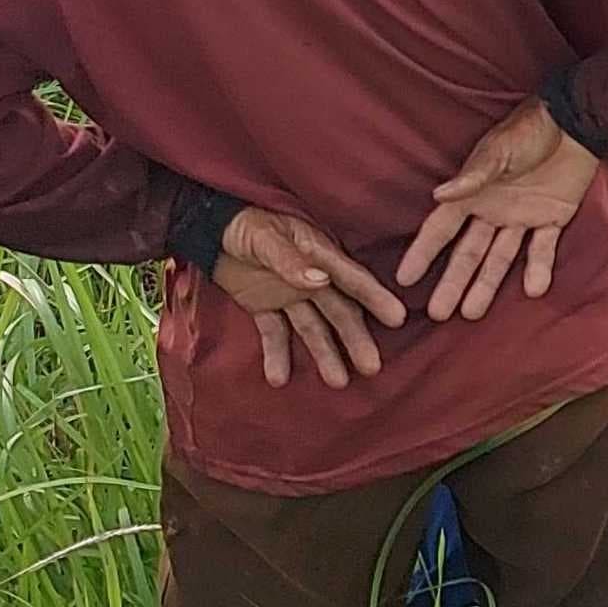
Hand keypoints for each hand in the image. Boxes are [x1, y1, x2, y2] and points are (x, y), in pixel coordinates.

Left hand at [214, 207, 408, 388]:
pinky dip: (276, 355)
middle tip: (372, 367)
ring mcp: (289, 294)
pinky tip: (279, 378)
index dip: (375, 297)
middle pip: (339, 311)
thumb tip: (322, 281)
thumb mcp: (265, 238)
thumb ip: (290, 261)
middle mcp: (311, 278)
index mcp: (317, 255)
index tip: (397, 318)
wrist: (209, 229)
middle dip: (355, 339)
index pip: (352, 279)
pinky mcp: (265, 307)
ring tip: (338, 382)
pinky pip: (274, 333)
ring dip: (325, 354)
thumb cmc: (244, 224)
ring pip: (312, 328)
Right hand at [399, 100, 599, 322]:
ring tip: (473, 314)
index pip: (441, 229)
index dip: (423, 253)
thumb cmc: (529, 130)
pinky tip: (534, 290)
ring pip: (500, 258)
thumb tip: (438, 195)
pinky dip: (539, 269)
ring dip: (487, 285)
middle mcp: (492, 210)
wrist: (576, 123)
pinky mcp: (552, 219)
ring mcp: (521, 217)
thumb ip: (472, 178)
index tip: (404, 279)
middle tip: (440, 313)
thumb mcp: (498, 152)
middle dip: (453, 282)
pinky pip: (542, 249)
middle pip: (468, 253)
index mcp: (472, 193)